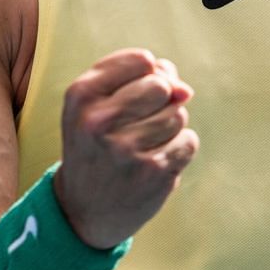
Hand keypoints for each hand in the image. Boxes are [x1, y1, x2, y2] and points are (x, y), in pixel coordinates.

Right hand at [53, 48, 198, 248]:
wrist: (83, 209)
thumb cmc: (98, 144)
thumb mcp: (99, 105)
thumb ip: (143, 79)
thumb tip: (185, 90)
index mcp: (81, 96)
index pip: (141, 60)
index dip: (147, 74)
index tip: (128, 96)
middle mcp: (98, 121)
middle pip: (162, 86)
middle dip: (161, 100)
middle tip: (136, 124)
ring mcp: (126, 149)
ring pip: (178, 114)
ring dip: (169, 128)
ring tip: (140, 146)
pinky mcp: (152, 172)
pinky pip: (188, 141)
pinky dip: (178, 150)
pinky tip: (153, 163)